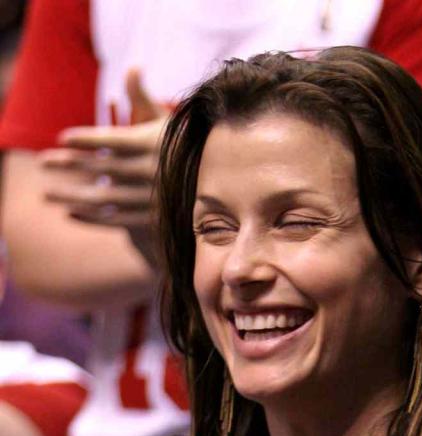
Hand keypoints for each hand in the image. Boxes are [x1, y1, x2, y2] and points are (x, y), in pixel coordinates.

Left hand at [38, 69, 168, 262]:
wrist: (214, 189)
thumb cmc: (184, 149)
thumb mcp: (167, 122)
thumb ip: (143, 97)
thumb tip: (133, 66)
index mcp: (153, 145)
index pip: (113, 140)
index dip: (86, 139)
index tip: (62, 138)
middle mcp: (151, 172)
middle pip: (104, 168)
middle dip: (71, 165)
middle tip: (44, 161)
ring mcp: (151, 198)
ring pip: (106, 198)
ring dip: (74, 196)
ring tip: (48, 193)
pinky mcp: (152, 219)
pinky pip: (118, 220)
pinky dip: (93, 218)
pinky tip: (71, 213)